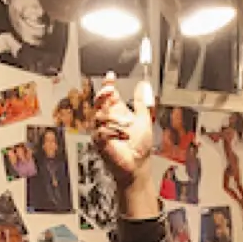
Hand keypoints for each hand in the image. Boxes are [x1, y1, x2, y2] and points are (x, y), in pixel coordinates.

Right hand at [91, 77, 158, 215]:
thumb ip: (142, 102)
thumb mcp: (144, 119)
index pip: (109, 95)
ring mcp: (102, 131)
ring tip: (128, 124)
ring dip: (114, 118)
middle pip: (99, 102)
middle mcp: (108, 120)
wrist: (138, 165)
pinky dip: (112, 132)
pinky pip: (101, 132)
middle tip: (110, 90)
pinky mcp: (100, 143)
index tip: (111, 76)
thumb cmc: (139, 146)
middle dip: (103, 94)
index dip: (108, 84)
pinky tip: (124, 136)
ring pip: (99, 116)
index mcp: (117, 113)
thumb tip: (143, 85)